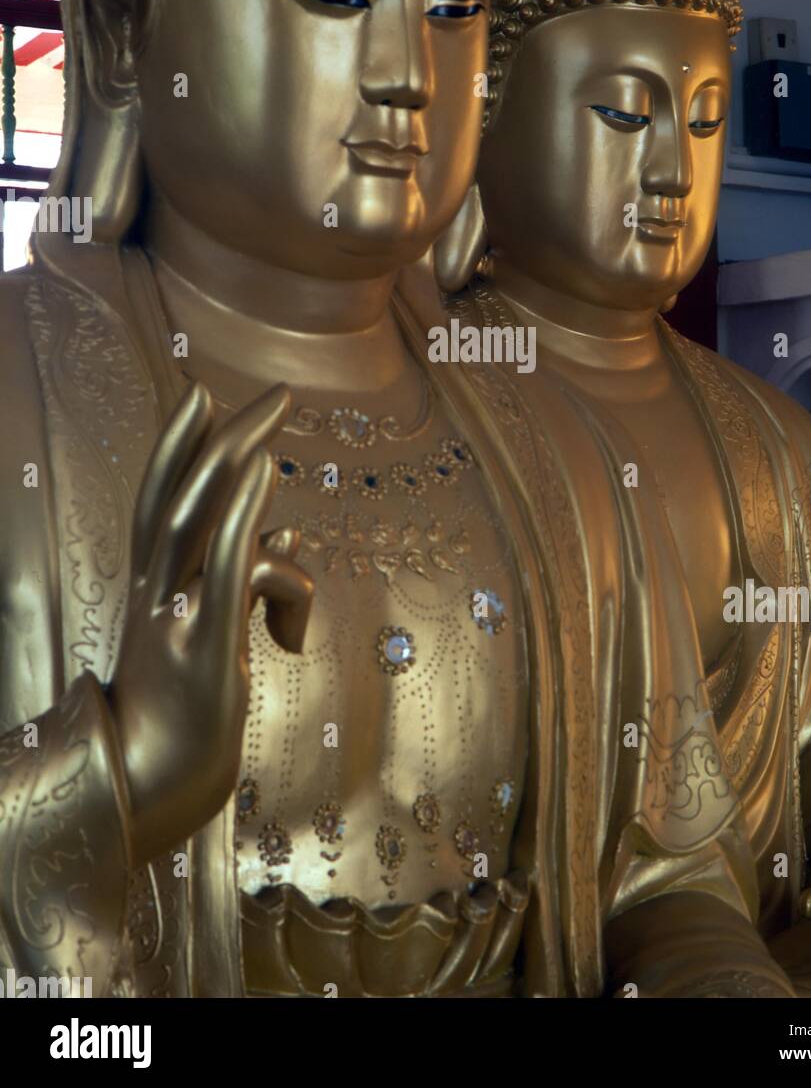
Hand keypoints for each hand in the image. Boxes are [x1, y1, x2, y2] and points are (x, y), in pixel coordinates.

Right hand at [109, 381, 313, 865]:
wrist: (142, 794)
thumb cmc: (179, 719)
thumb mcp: (211, 638)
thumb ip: (242, 583)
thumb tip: (291, 537)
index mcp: (154, 590)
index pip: (160, 502)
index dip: (177, 446)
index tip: (202, 396)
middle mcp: (157, 592)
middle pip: (183, 492)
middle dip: (227, 434)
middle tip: (272, 393)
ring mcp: (176, 616)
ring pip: (199, 515)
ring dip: (239, 453)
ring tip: (276, 412)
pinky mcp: (203, 648)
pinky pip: (222, 566)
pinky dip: (242, 513)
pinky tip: (268, 477)